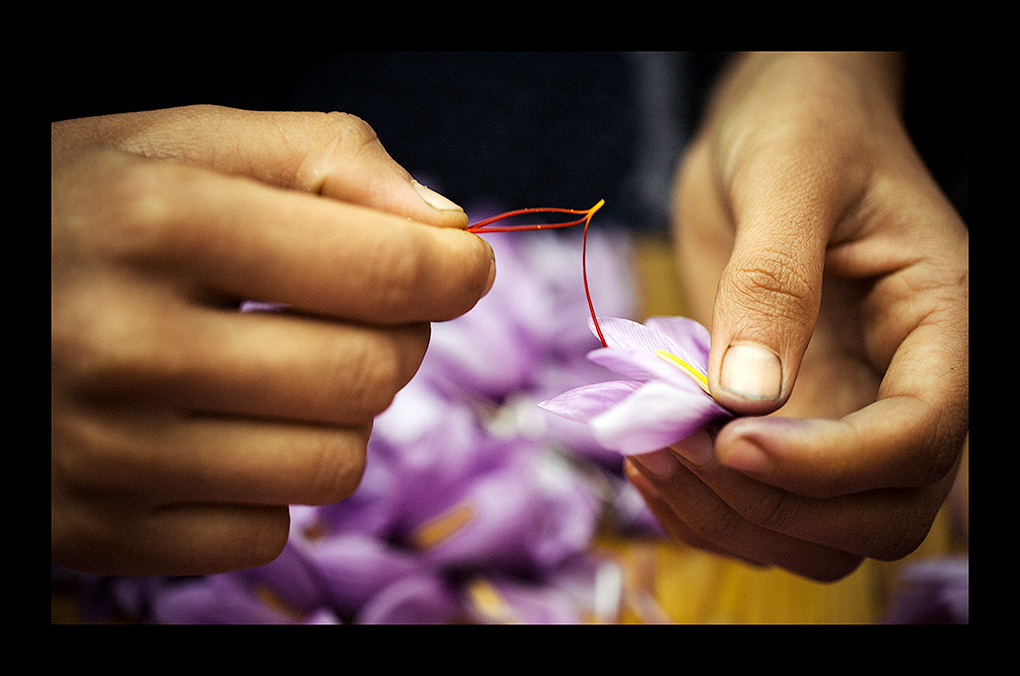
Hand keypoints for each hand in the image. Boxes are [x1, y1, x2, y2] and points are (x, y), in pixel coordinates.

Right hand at [52, 106, 494, 574]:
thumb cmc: (89, 212)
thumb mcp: (187, 142)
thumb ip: (328, 157)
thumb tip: (446, 230)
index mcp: (159, 223)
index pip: (386, 273)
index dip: (454, 272)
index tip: (461, 267)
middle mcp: (123, 345)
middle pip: (371, 377)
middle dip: (393, 339)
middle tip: (350, 312)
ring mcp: (105, 452)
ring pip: (334, 466)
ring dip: (336, 416)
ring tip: (277, 370)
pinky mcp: (100, 530)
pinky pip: (266, 528)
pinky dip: (268, 482)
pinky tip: (217, 431)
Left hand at [626, 53, 967, 580]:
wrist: (770, 122)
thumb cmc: (803, 122)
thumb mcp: (790, 178)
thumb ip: (773, 283)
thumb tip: (747, 397)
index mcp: (938, 322)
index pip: (921, 435)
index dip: (830, 463)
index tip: (731, 440)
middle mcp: (898, 384)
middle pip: (879, 514)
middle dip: (777, 505)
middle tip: (679, 449)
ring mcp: (838, 411)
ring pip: (817, 533)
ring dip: (732, 520)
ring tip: (650, 454)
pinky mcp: (778, 420)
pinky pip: (760, 506)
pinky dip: (703, 508)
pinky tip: (648, 460)